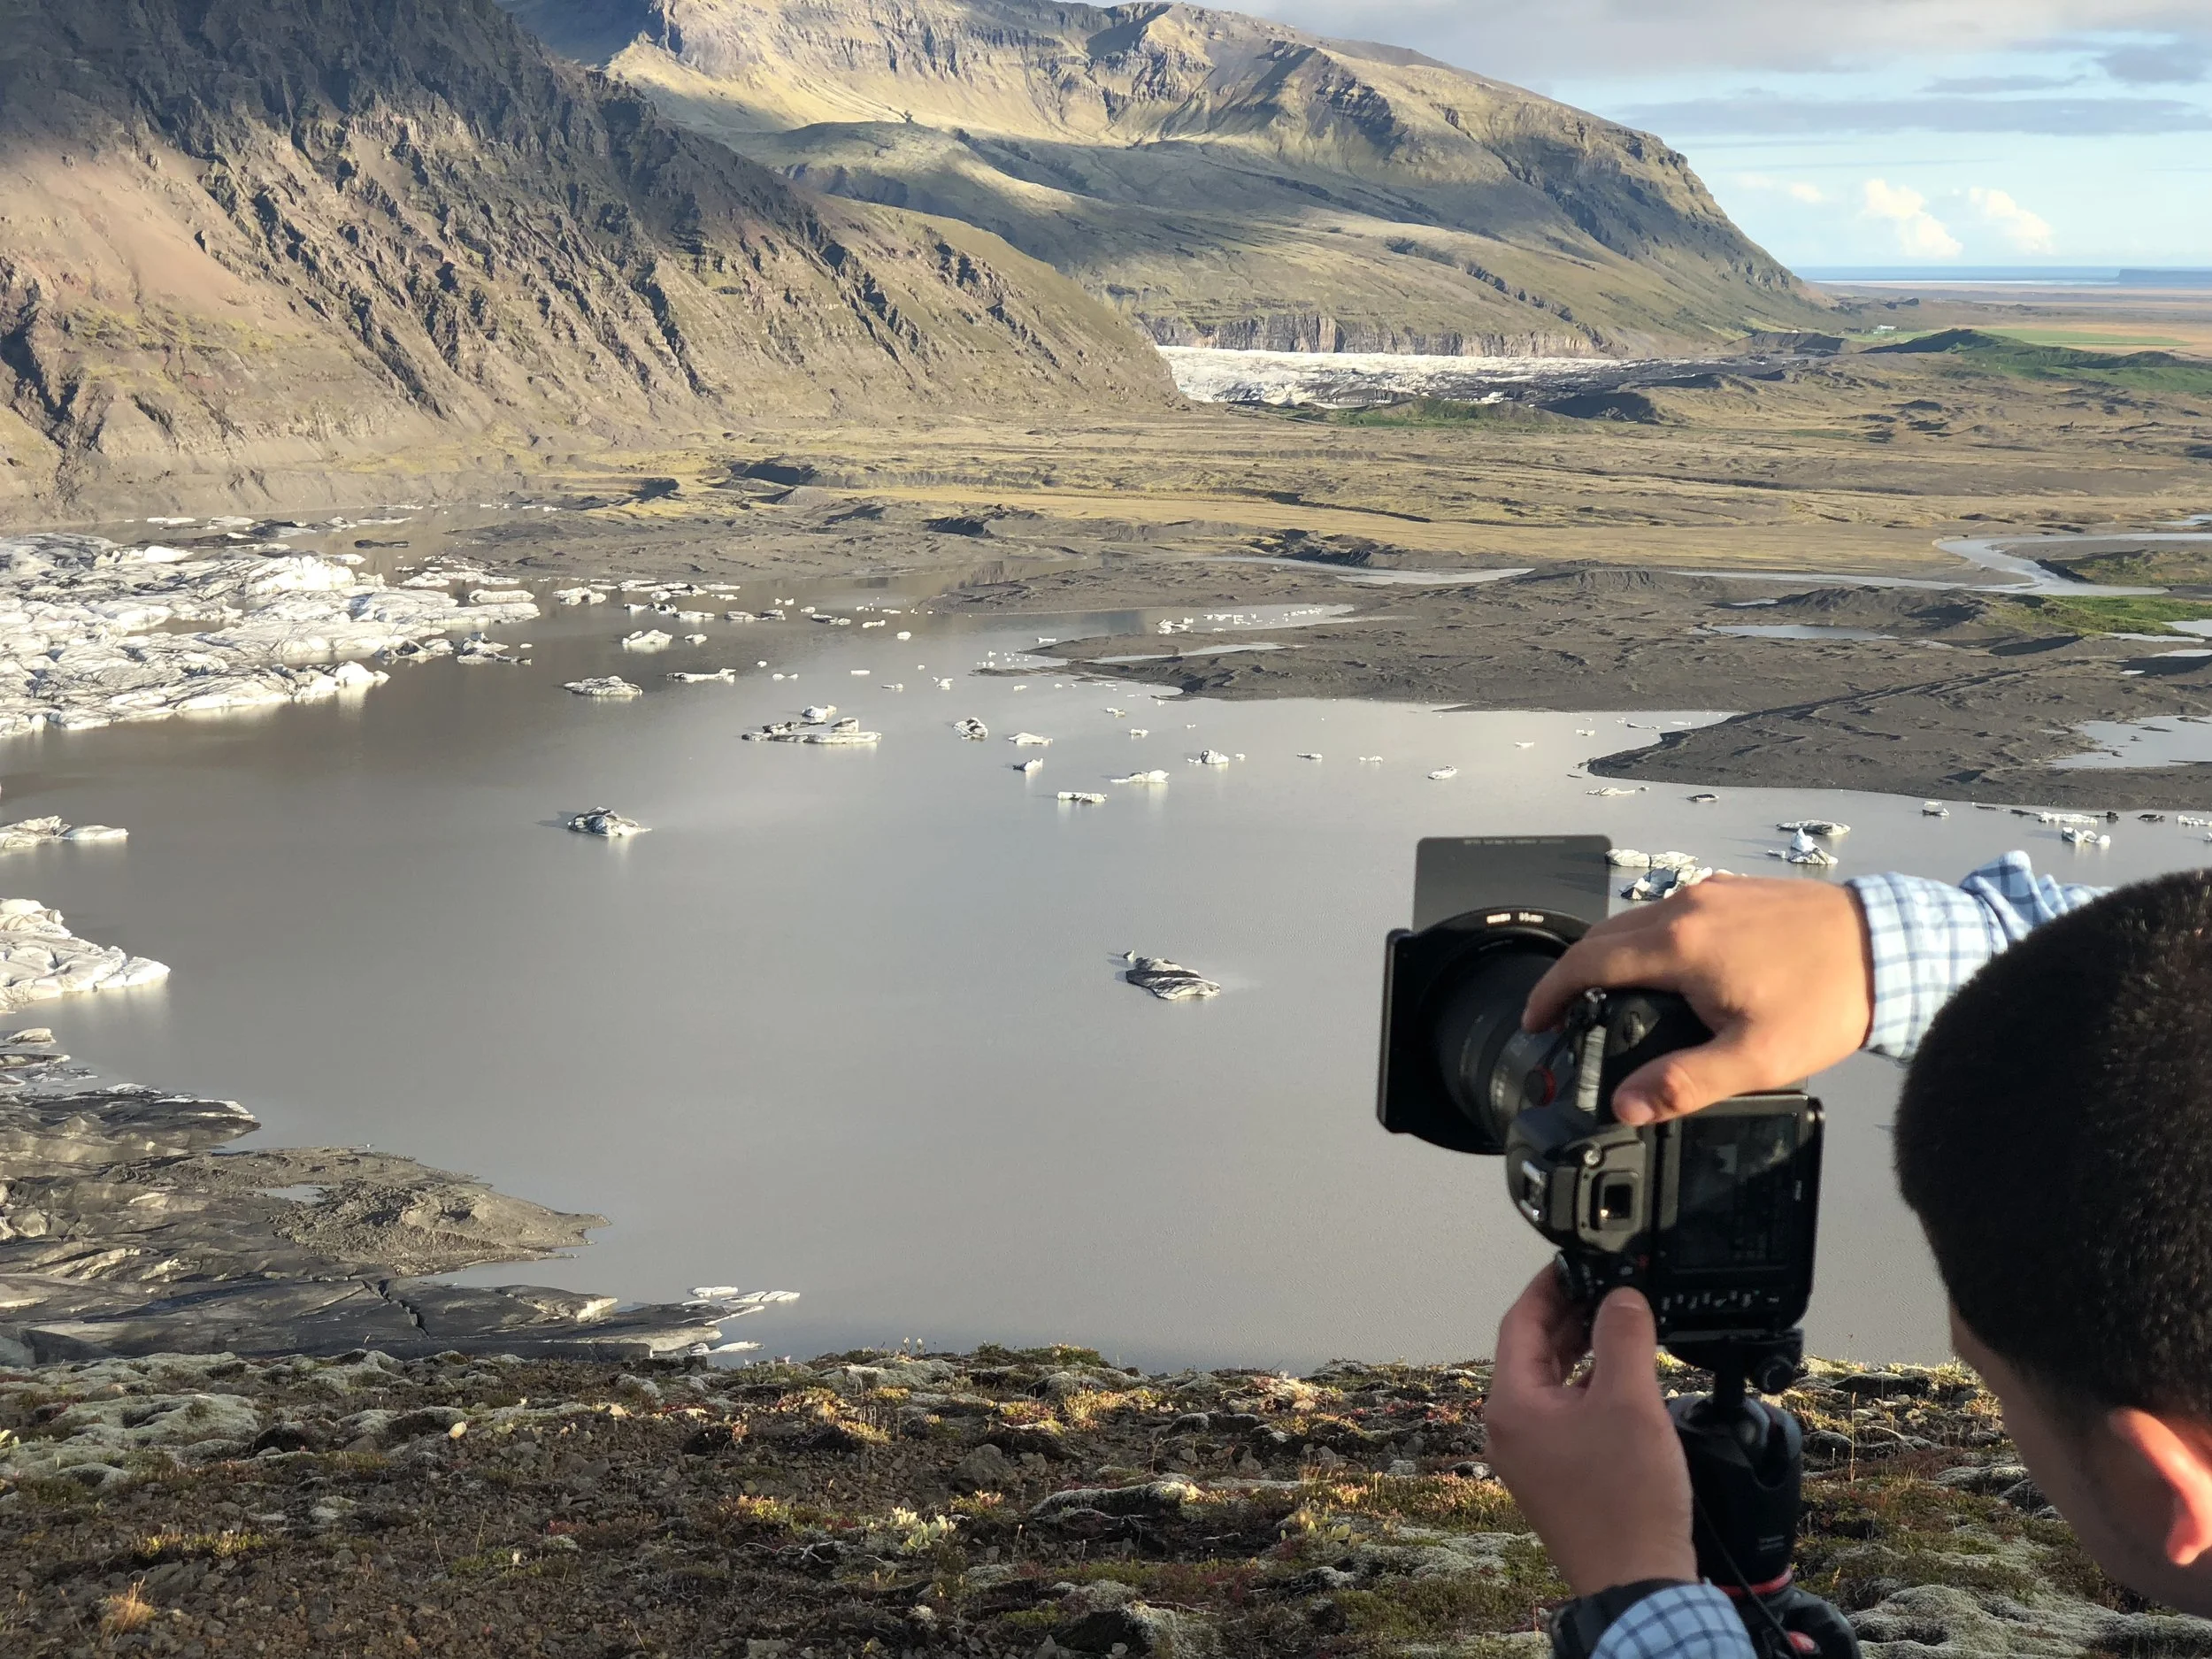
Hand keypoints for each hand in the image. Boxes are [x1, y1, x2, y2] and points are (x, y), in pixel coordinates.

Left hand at [1483, 1270, 1693, 1596]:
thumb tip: (1621, 1295)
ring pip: (1550, 1381)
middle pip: (1532, 1350)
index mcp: (1511, 1405)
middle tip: (1606, 1286)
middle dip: (1570, 1315)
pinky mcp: (1555, 1473)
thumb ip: (1622, 1337)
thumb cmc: (1627, 1501)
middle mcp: (1509, 1427)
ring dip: (1582, 1350)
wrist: (1637, 1585)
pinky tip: (1622, 1375)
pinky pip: (1564, 1411)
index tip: (1575, 1261)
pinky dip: (1589, 1385)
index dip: (1549, 1285)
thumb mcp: (1629, 1402)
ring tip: (1620, 1320)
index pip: (1519, 1322)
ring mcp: (1530, 1454)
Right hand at [1521, 875, 1874, 1123]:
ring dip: (1610, 955)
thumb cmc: (1829, 999)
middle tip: (1564, 1015)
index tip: (1537, 1020)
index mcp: (1680, 945)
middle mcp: (1687, 907)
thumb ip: (1684, 1083)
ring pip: (1636, 920)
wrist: (1893, 947)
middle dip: (1573, 975)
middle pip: (1603, 937)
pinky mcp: (1736, 890)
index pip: (1587, 962)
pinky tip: (1667, 970)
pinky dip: (1648, 939)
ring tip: (1609, 996)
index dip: (1550, 993)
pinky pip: (1672, 910)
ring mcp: (1712, 892)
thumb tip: (1627, 1106)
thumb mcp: (1755, 1057)